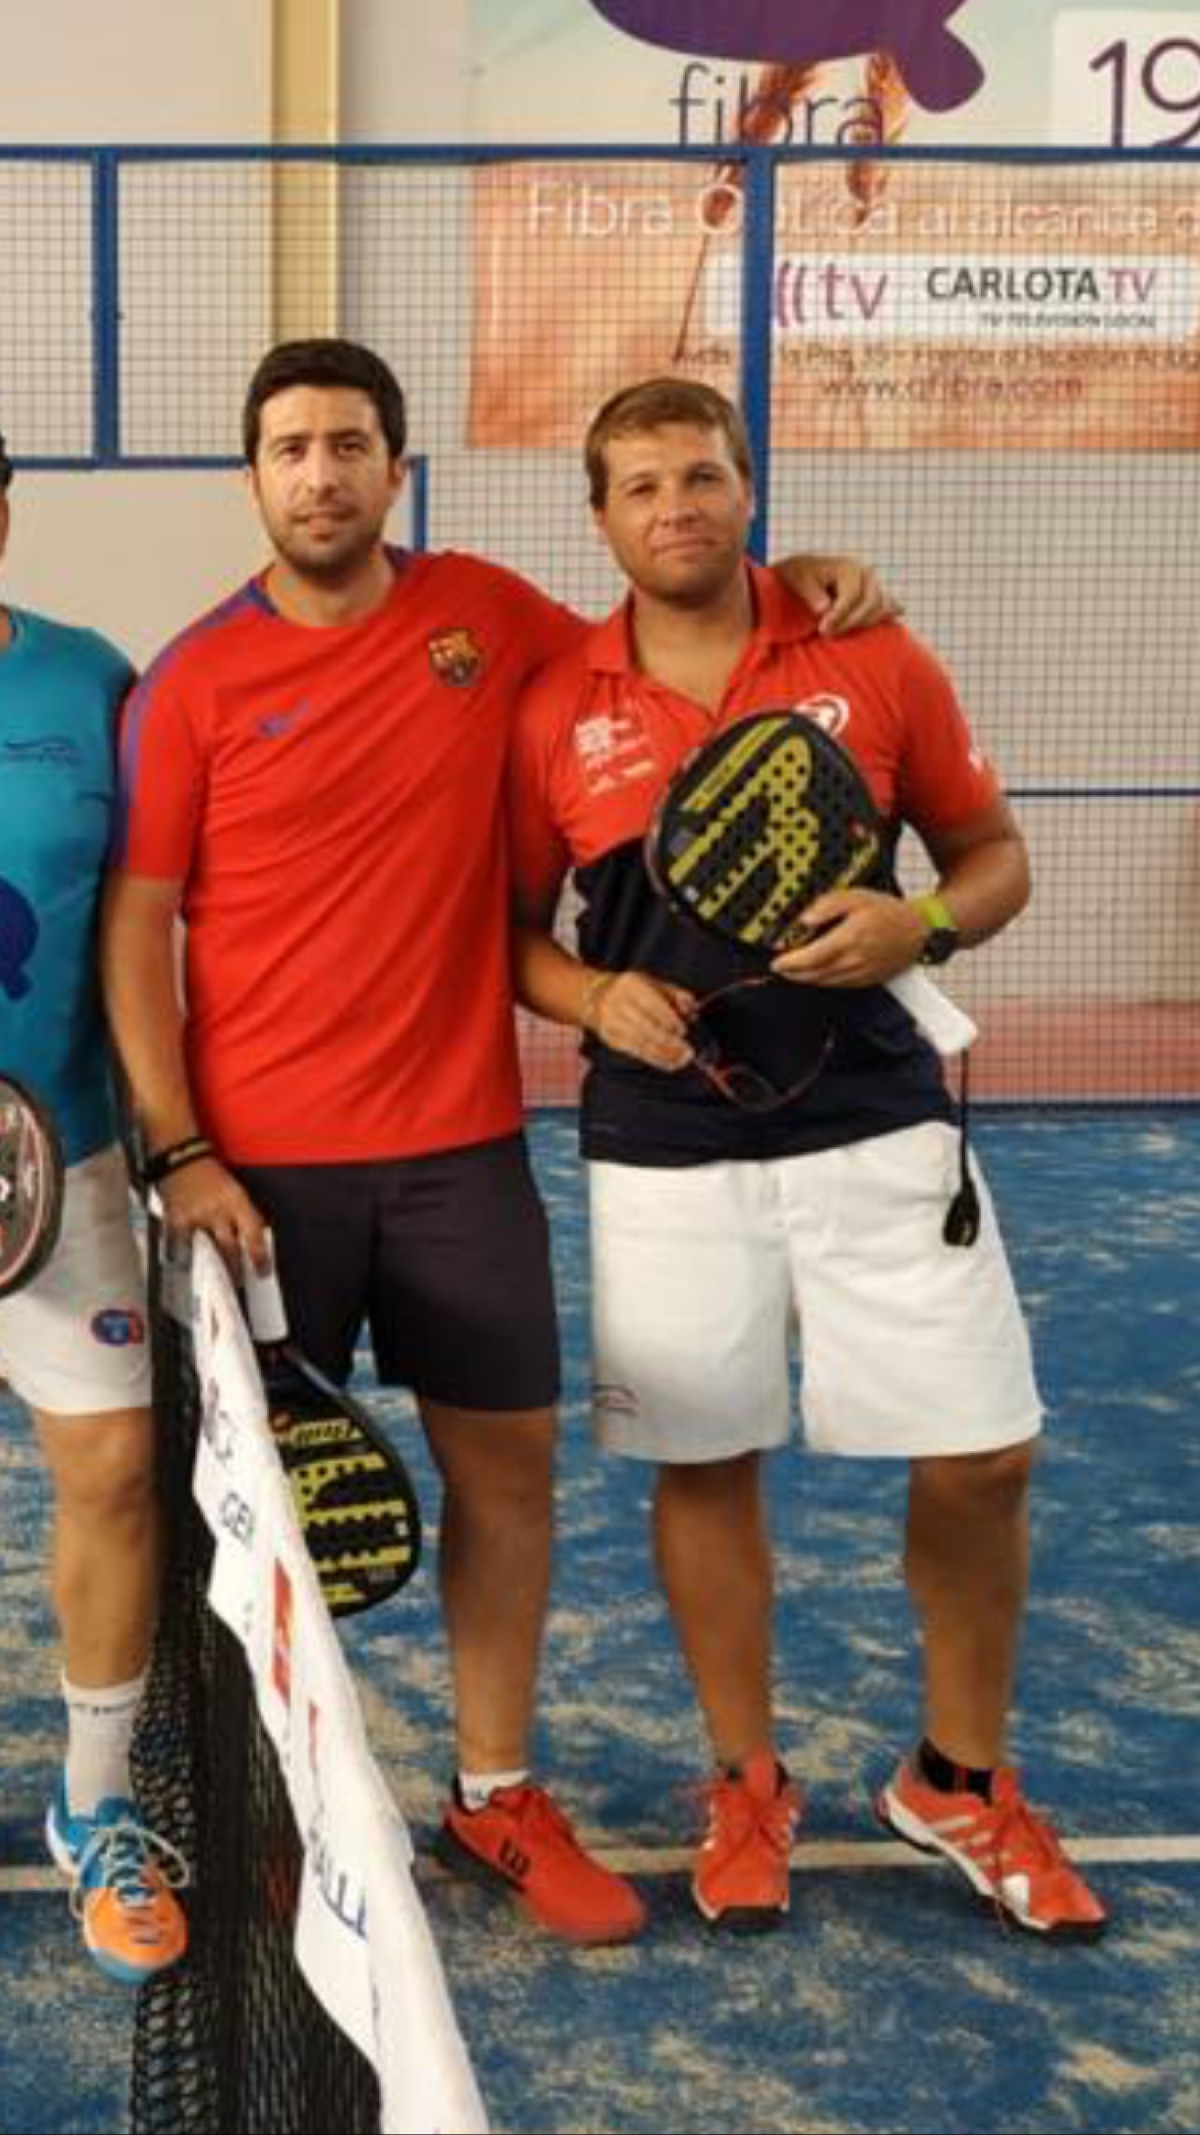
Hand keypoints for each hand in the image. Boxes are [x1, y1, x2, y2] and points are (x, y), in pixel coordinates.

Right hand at [159, 1156, 272, 1274]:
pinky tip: (186, 1264)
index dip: (260, 1257)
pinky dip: (183, 1256)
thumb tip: (253, 1238)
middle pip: (230, 1249)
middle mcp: (218, 1210)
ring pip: (207, 1251)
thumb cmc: (208, 1172)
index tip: (263, 1271)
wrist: (180, 1156)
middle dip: (236, 1270)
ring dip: (213, 1267)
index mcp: (236, 1201)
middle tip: (239, 1283)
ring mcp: (196, 1217)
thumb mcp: (234, 1190)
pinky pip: (181, 1247)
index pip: (253, 1235)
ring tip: (216, 1279)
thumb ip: (242, 1214)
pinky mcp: (176, 1220)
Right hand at [588, 971, 695, 1069]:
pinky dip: (656, 1060)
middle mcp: (618, 1003)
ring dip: (665, 1054)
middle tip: (688, 1051)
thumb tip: (691, 1009)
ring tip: (683, 1060)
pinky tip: (670, 1063)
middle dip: (669, 1042)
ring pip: (642, 1043)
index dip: (670, 1020)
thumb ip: (675, 994)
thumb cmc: (631, 990)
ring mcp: (612, 1023)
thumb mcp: (653, 983)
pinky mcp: (611, 1039)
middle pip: (647, 1027)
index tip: (683, 1030)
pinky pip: (637, 1053)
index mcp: (631, 985)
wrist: (594, 997)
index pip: (653, 1005)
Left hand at [771, 889, 925, 986]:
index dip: (790, 963)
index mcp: (849, 939)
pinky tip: (816, 974)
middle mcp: (854, 960)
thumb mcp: (857, 896)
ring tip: (793, 972)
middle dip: (793, 973)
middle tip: (780, 968)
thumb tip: (805, 919)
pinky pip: (838, 985)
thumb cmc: (888, 912)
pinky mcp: (867, 980)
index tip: (776, 962)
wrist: (918, 931)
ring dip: (805, 979)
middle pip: (814, 974)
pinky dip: (823, 981)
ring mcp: (860, 973)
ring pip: (825, 982)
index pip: (811, 958)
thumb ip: (828, 905)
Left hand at [775, 552, 902, 636]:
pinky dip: (887, 614)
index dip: (838, 615)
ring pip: (878, 609)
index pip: (851, 595)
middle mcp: (866, 574)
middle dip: (850, 622)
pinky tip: (898, 613)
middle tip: (827, 634)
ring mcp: (873, 585)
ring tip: (836, 633)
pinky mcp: (874, 597)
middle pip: (870, 602)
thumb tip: (824, 608)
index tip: (823, 629)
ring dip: (860, 624)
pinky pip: (885, 608)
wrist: (805, 573)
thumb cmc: (801, 575)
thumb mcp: (799, 579)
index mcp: (849, 567)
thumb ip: (811, 594)